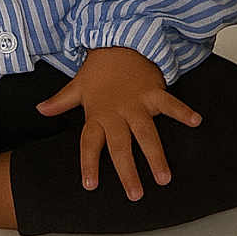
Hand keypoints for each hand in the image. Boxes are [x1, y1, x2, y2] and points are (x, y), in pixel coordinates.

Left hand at [36, 46, 201, 199]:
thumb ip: (60, 102)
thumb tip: (39, 110)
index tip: (90, 186)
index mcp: (97, 115)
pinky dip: (182, 111)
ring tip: (164, 178)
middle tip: (135, 195)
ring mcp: (136, 103)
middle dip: (127, 171)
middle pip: (120, 146)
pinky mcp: (153, 92)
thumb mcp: (77, 86)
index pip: (89, 143)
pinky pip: (169, 103)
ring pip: (146, 132)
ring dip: (155, 155)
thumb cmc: (98, 69)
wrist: (117, 40)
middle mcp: (116, 113)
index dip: (89, 164)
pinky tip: (196, 122)